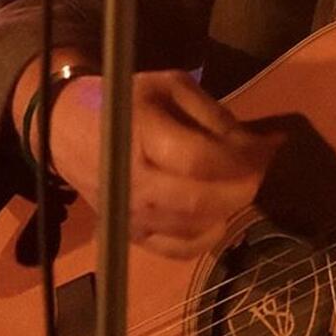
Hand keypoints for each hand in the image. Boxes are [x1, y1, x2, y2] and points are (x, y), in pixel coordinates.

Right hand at [46, 70, 279, 259]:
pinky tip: (218, 213)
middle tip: (263, 170)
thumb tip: (257, 143)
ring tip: (241, 184)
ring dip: (229, 207)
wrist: (67, 130)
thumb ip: (214, 115)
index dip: (241, 158)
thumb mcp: (171, 87)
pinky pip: (178, 249)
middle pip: (200, 200)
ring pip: (194, 227)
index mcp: (142, 135)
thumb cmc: (128, 102)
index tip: (268, 148)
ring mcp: (130, 215)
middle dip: (243, 187)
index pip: (200, 159)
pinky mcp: (130, 235)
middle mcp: (133, 183)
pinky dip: (207, 236)